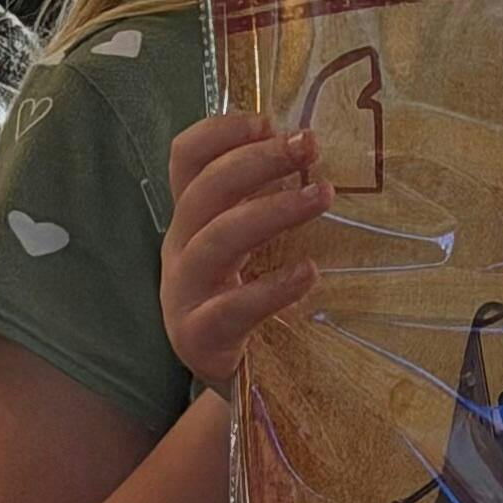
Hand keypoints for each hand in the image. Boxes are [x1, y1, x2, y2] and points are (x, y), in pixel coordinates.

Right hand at [162, 114, 333, 392]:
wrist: (236, 381)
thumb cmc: (249, 299)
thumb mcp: (253, 243)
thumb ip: (268, 200)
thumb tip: (314, 150)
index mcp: (191, 218)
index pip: (185, 159)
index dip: (219, 132)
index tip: (267, 121)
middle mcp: (179, 248)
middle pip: (203, 191)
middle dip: (255, 161)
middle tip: (308, 145)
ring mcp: (184, 293)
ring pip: (215, 241)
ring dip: (270, 211)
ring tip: (322, 194)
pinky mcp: (200, 337)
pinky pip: (232, 308)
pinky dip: (271, 287)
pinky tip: (310, 273)